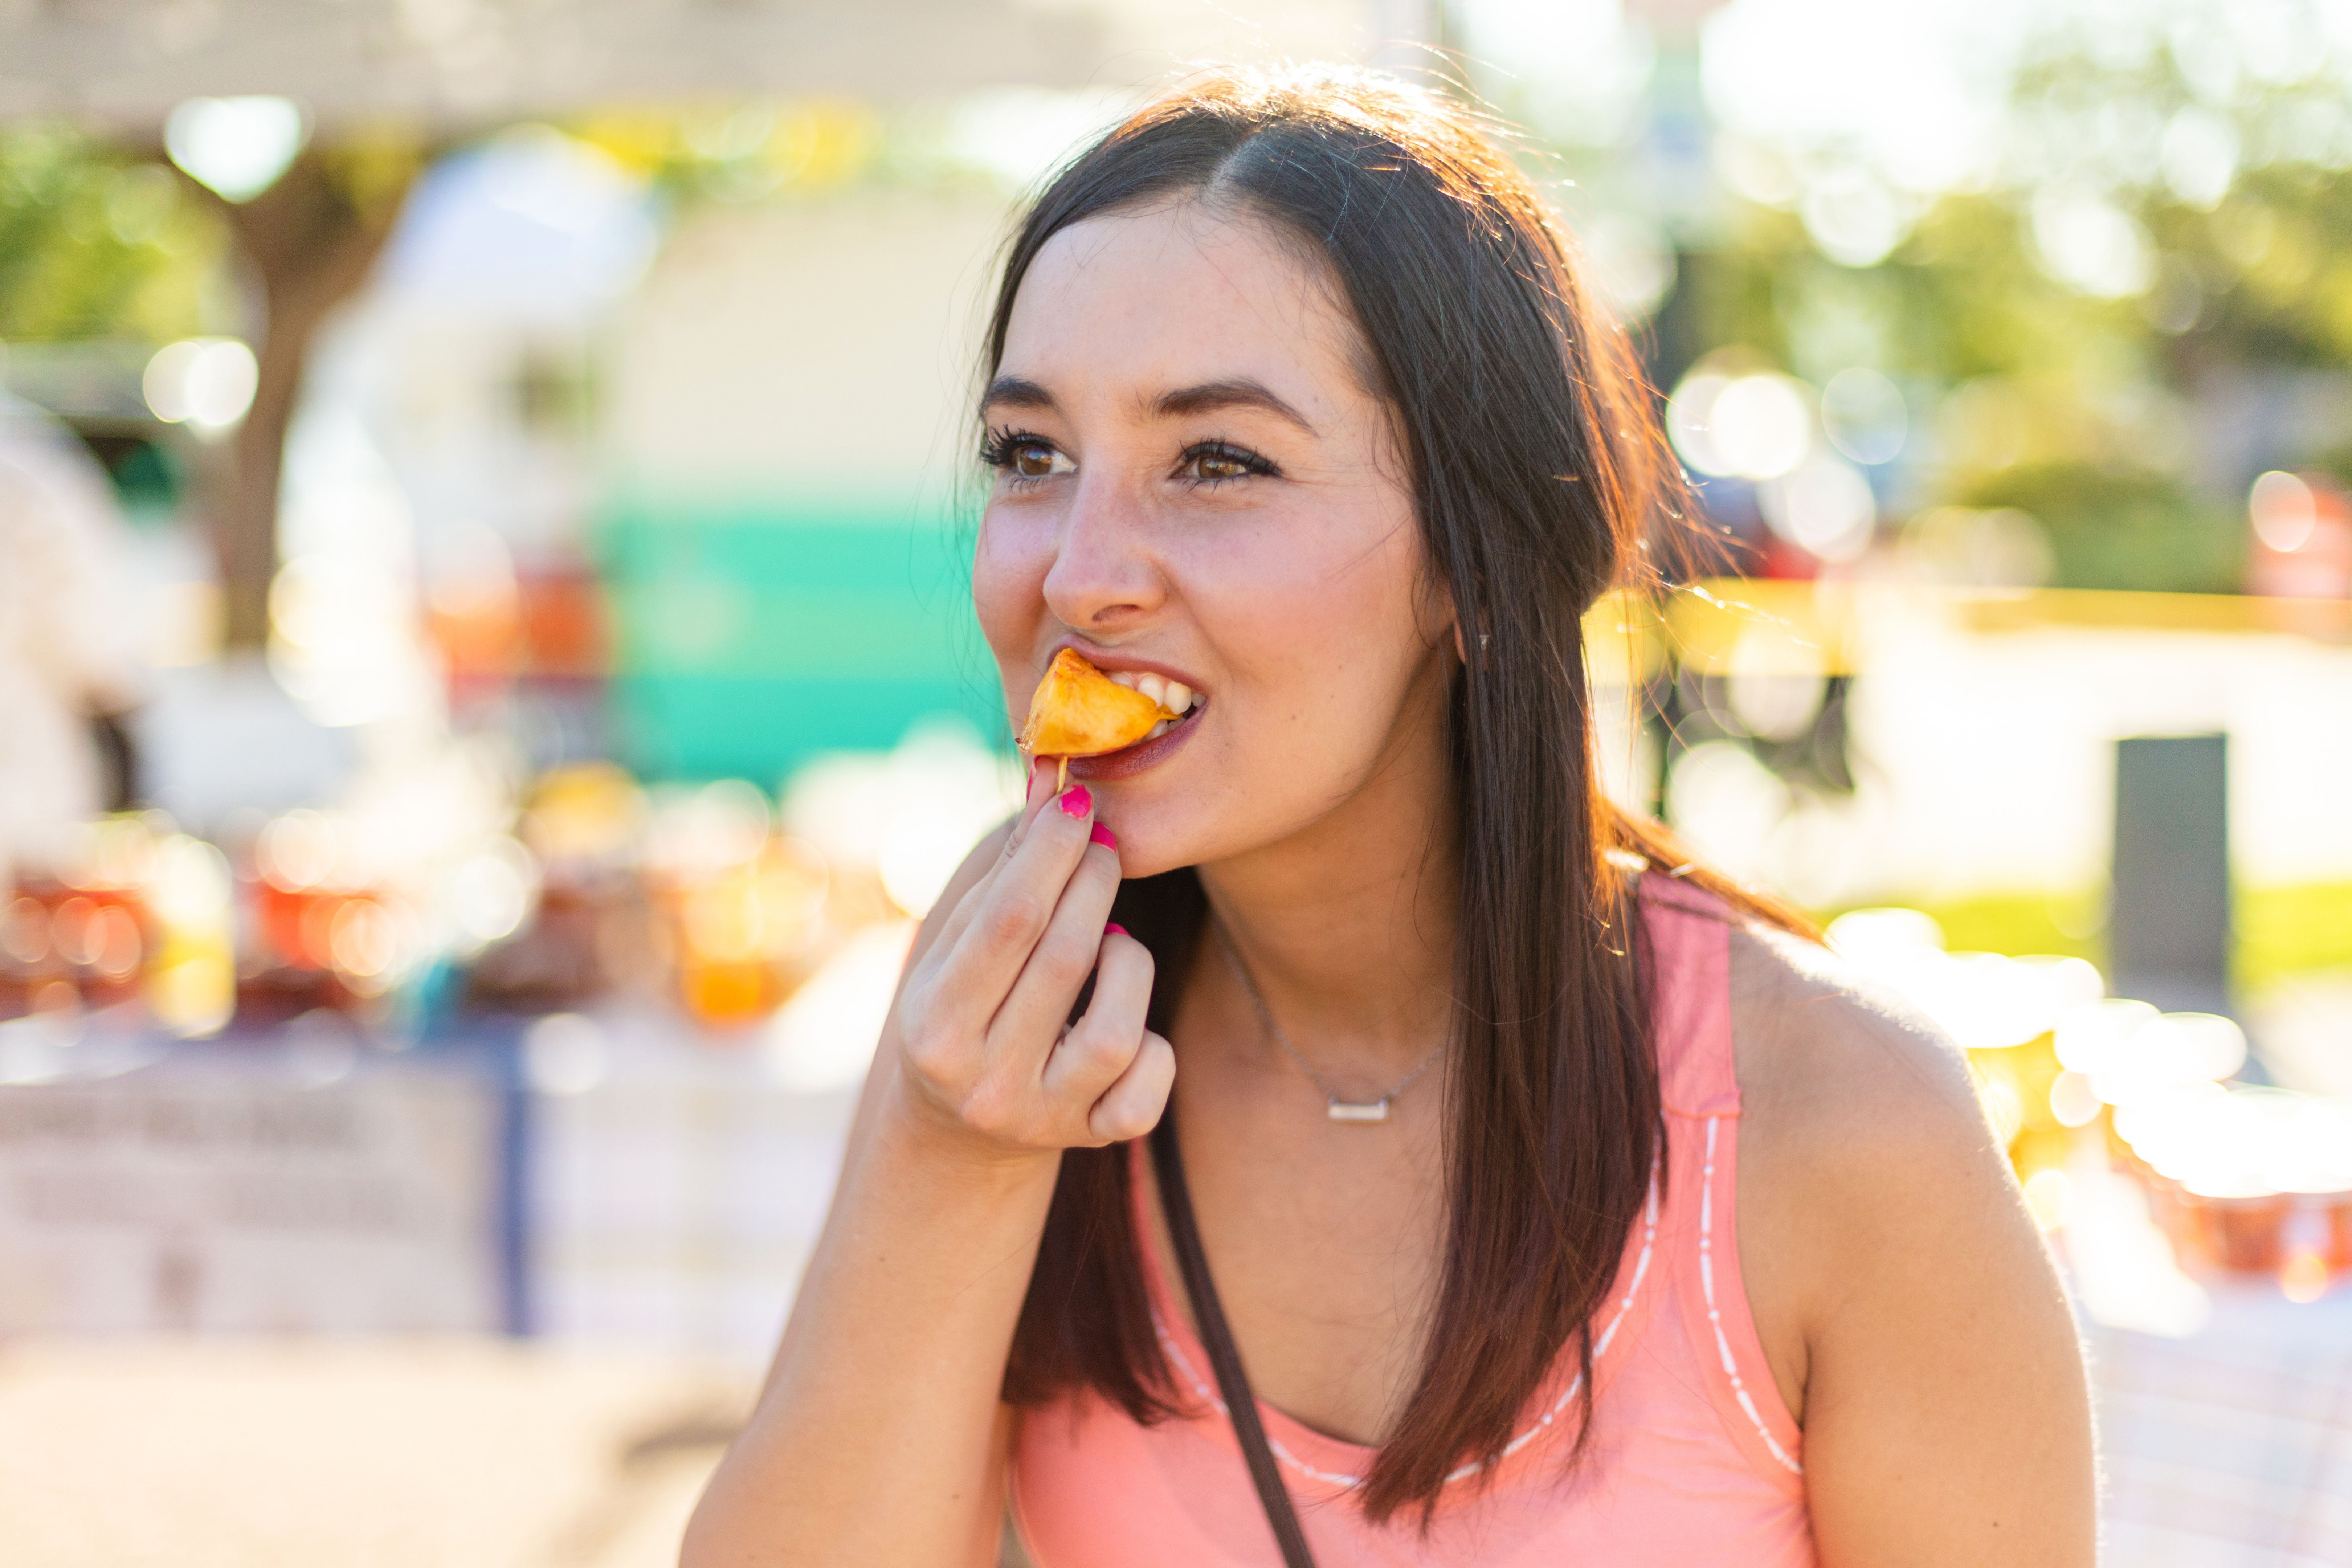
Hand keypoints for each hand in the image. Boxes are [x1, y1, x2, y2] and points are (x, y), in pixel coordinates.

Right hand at [891, 765, 1175, 1157]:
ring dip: (1129, 962)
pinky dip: (1153, 1047)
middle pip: (1064, 959)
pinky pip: (1149, 1089)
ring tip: (1113, 940)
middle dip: (1094, 881)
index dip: (1051, 852)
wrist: (959, 1128)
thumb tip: (1050, 777)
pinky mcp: (1092, 1140)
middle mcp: (983, 1082)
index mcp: (934, 1028)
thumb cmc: (965, 1004)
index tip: (1077, 804)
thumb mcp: (961, 945)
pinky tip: (1127, 1020)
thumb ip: (1005, 869)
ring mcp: (1041, 1118)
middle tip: (1104, 843)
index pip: (1007, 921)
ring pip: (1117, 1028)